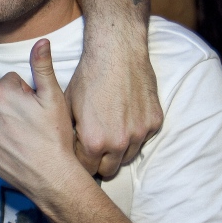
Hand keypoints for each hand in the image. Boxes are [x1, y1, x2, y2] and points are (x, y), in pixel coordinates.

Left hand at [0, 40, 82, 203]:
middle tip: (32, 124)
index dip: (27, 93)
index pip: (11, 81)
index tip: (36, 109)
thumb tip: (41, 41)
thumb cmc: (55, 136)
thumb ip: (42, 65)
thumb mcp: (53, 96)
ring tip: (24, 137)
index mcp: (2, 92)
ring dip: (3, 123)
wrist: (51, 176)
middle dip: (13, 107)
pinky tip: (13, 148)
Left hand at [65, 33, 161, 177]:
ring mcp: (140, 133)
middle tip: (96, 148)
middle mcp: (118, 142)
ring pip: (128, 157)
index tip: (81, 156)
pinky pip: (144, 138)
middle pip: (109, 170)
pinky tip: (127, 116)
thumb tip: (67, 150)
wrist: (116, 51)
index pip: (86, 169)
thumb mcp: (67, 105)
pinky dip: (135, 132)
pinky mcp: (155, 122)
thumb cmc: (88, 76)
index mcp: (93, 141)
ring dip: (119, 149)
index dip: (81, 163)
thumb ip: (70, 133)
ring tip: (111, 131)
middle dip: (101, 162)